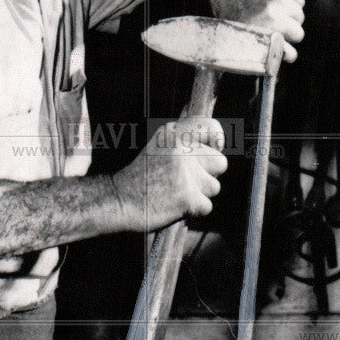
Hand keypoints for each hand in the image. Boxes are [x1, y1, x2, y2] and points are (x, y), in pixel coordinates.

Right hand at [112, 117, 227, 231]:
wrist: (120, 200)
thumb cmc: (140, 177)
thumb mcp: (157, 147)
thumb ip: (184, 143)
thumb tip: (217, 148)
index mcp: (173, 133)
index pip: (212, 128)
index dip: (217, 141)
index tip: (213, 150)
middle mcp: (181, 148)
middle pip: (220, 162)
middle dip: (208, 175)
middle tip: (188, 181)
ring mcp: (185, 172)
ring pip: (214, 186)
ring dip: (200, 194)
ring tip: (177, 193)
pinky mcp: (187, 196)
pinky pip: (206, 206)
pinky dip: (194, 211)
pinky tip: (176, 206)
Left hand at [184, 0, 304, 62]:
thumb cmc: (228, 5)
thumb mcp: (236, 32)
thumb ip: (257, 48)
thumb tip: (277, 63)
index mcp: (259, 30)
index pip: (287, 52)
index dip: (288, 55)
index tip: (287, 54)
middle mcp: (273, 14)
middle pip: (298, 33)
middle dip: (288, 32)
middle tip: (277, 27)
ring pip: (299, 14)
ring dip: (290, 15)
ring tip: (274, 10)